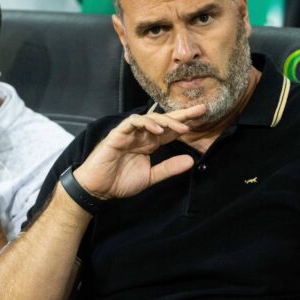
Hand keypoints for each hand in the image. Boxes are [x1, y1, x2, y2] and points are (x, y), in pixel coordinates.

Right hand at [72, 104, 206, 199]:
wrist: (97, 189)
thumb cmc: (120, 181)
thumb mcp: (150, 176)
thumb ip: (169, 168)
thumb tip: (191, 161)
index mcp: (149, 143)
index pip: (170, 129)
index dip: (185, 122)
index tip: (203, 115)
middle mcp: (141, 135)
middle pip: (164, 120)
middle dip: (182, 114)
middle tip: (200, 110)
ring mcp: (129, 133)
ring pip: (150, 118)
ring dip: (167, 121)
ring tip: (181, 128)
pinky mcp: (117, 135)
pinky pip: (132, 123)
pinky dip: (145, 123)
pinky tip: (157, 129)